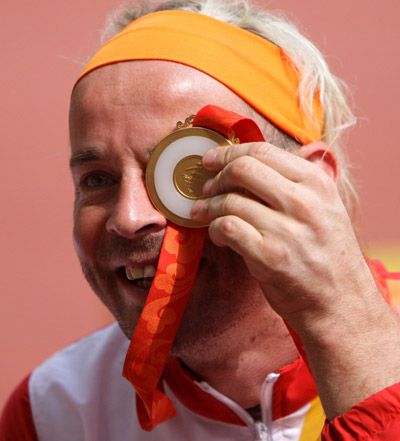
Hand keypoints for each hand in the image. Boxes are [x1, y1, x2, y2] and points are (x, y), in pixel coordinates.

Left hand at [190, 141, 370, 324]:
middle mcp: (303, 202)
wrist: (340, 302)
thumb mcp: (325, 208)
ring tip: (202, 212)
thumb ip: (292, 184)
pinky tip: (218, 235)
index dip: (228, 152)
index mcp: (316, 183)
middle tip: (206, 188)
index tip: (211, 160)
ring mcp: (286, 230)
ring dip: (207, 206)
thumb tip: (245, 165)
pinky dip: (214, 229)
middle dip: (215, 177)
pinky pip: (227, 228)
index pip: (262, 151)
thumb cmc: (326, 254)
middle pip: (241, 169)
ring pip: (229, 201)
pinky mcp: (269, 256)